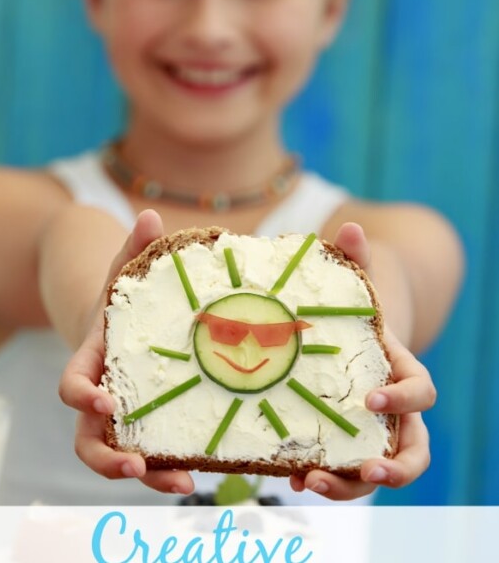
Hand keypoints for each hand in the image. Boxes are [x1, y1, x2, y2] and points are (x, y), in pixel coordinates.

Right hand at [58, 209, 194, 494]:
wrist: (123, 325)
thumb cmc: (122, 299)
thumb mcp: (125, 272)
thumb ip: (133, 248)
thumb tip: (152, 214)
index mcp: (90, 360)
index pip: (71, 384)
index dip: (80, 396)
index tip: (101, 402)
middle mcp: (99, 396)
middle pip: (88, 439)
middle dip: (106, 459)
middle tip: (136, 468)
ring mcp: (122, 416)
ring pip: (121, 455)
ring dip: (147, 475)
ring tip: (183, 484)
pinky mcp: (148, 424)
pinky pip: (153, 452)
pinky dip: (171, 464)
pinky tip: (201, 468)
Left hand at [289, 223, 435, 499]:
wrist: (339, 340)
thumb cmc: (350, 317)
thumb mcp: (352, 290)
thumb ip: (355, 261)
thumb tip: (348, 225)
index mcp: (401, 373)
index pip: (422, 393)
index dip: (404, 398)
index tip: (373, 397)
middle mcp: (391, 412)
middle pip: (413, 451)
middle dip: (396, 468)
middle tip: (366, 472)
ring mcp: (366, 433)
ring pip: (374, 472)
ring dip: (350, 487)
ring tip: (311, 483)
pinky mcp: (339, 445)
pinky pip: (338, 472)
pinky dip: (321, 477)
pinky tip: (290, 476)